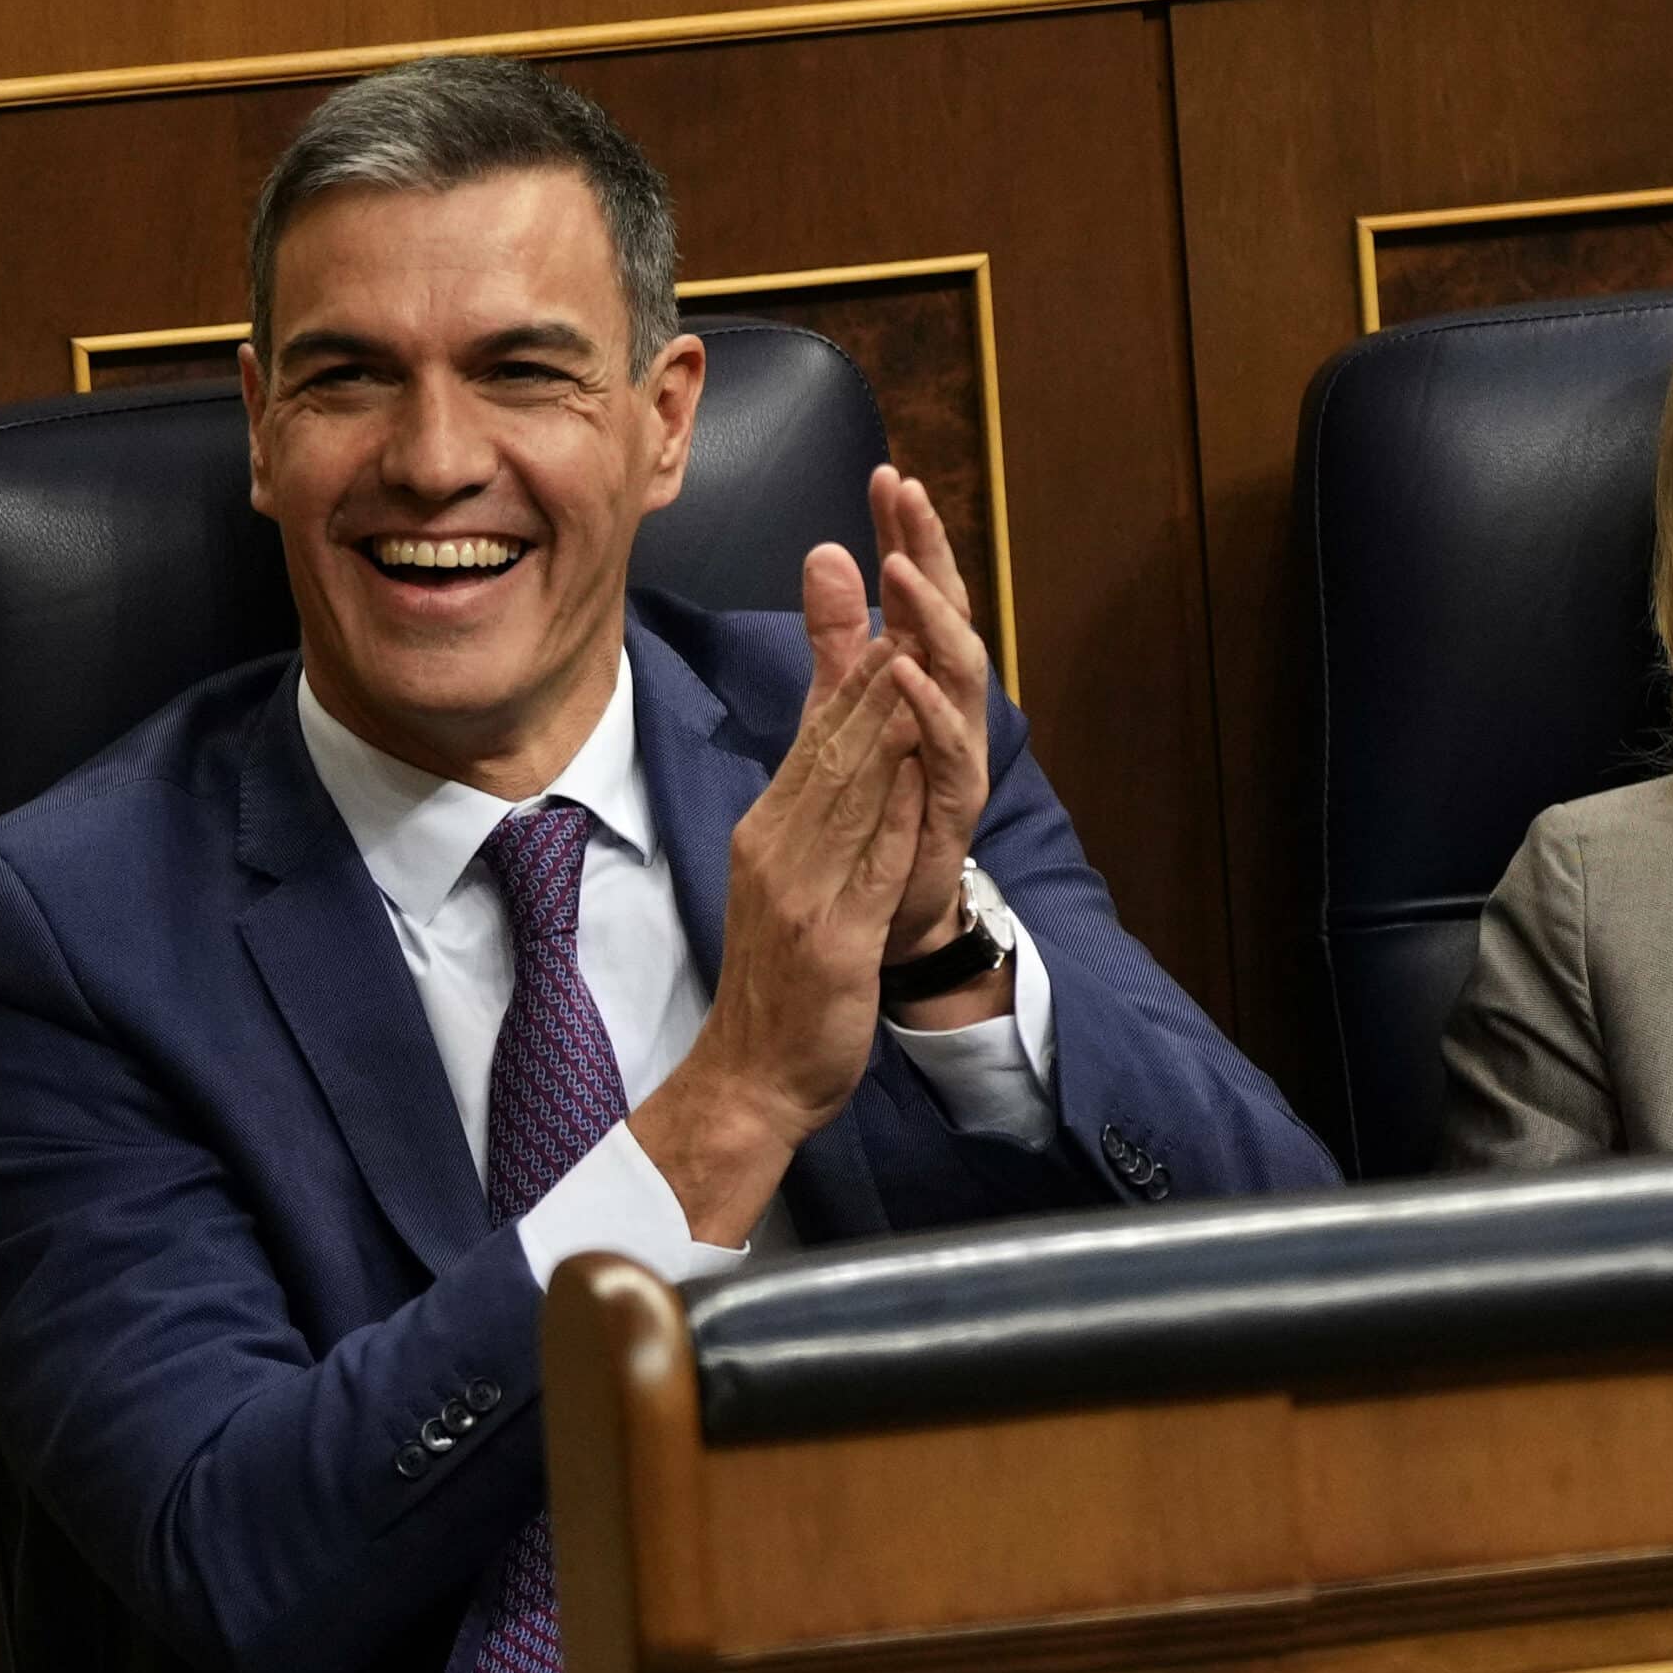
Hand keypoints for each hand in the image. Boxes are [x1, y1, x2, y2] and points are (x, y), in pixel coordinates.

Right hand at [631, 584, 926, 1241]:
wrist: (752, 1078)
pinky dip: (896, 813)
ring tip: (913, 654)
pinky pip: (871, 865)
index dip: (849, 672)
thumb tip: (835, 753)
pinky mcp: (835, 941)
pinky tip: (921, 770)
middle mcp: (779, 850)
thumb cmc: (778, 984)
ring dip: (884, 721)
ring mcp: (804, 894)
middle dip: (867, 670)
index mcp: (768, 833)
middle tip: (899, 594)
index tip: (880, 604)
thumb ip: (814, 813)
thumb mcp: (787, 883)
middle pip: (832, 748)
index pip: (816, 740)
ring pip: (851, 793)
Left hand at [867, 467, 991, 962]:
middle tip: (908, 493)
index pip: (917, 592)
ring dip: (930, 618)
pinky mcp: (953, 804)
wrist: (883, 918)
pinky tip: (904, 670)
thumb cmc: (873, 811)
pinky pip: (946, 749)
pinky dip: (928, 708)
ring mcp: (956, 754)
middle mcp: (949, 708)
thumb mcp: (840, 711)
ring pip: (957, 673)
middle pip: (946, 614)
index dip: (906, 535)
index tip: (887, 474)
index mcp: (920, 679)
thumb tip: (827, 552)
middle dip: (930, 553)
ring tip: (901, 568)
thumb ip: (836, 639)